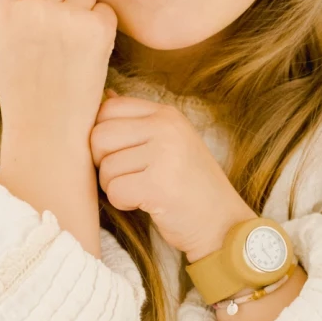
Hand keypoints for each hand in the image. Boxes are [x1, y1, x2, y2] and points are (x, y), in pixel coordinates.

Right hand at [0, 0, 117, 146]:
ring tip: (67, 47)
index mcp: (4, 9)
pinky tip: (86, 51)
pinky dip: (99, 25)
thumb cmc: (23, 80)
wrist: (47, 125)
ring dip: (81, 11)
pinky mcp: (96, 31)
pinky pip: (103, 8)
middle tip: (52, 34)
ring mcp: (65, 19)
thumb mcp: (3, 38)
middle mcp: (32, 10)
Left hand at [88, 94, 253, 259]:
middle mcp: (166, 128)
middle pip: (99, 136)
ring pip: (105, 167)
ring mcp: (165, 154)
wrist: (222, 223)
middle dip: (103, 163)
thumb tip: (105, 96)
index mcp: (167, 114)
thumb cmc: (190, 184)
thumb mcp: (171, 141)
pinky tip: (145, 203)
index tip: (119, 154)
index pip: (108, 109)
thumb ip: (139, 121)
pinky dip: (123, 203)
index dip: (102, 135)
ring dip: (114, 186)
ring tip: (141, 191)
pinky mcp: (159, 185)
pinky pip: (115, 191)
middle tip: (127, 177)